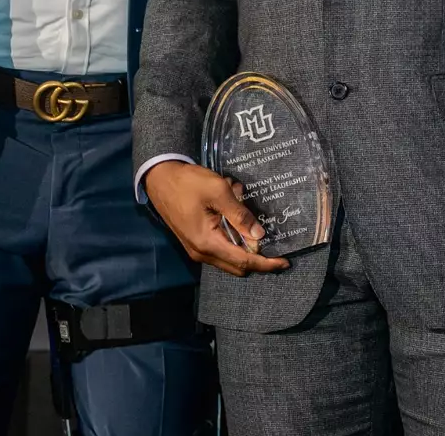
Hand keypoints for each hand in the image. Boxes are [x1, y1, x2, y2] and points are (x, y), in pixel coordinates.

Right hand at [144, 160, 290, 276]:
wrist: (159, 179)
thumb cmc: (188, 183)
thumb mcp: (218, 192)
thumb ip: (240, 215)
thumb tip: (259, 235)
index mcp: (208, 243)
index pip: (244, 262)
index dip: (266, 264)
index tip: (285, 262)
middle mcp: (202, 253)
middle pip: (238, 266)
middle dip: (257, 256)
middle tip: (272, 240)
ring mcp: (196, 249)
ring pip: (229, 257)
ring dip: (243, 242)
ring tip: (246, 214)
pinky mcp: (195, 241)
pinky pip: (220, 248)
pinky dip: (232, 237)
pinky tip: (233, 213)